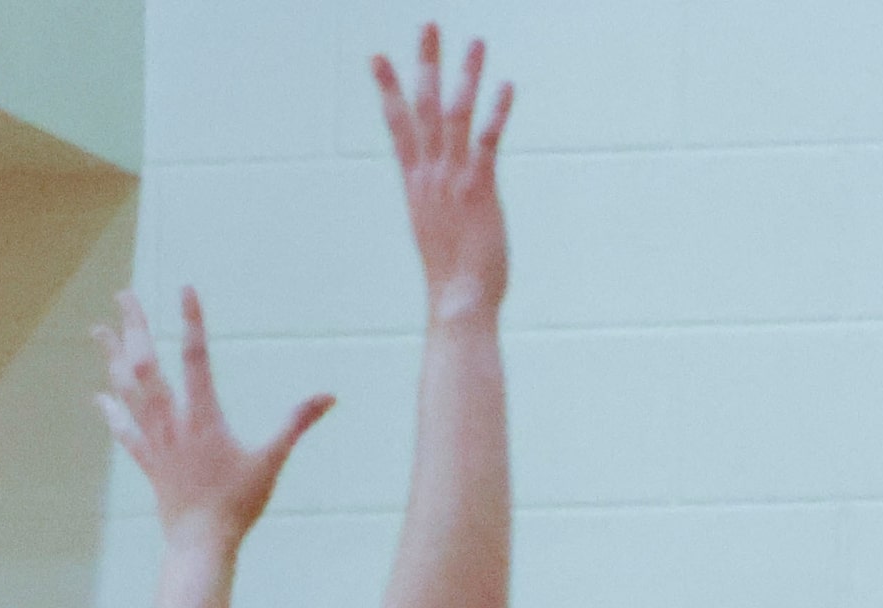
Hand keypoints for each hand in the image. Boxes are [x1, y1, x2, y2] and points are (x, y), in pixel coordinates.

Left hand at [95, 286, 332, 552]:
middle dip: (135, 326)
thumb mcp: (272, 460)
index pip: (196, 358)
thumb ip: (297, 423)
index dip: (192, 321)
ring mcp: (156, 441)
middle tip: (125, 294)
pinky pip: (124, 431)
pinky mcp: (148, 462)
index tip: (185, 288)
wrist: (201, 543)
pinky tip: (99, 395)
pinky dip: (111, 411)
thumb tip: (329, 396)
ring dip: (112, 357)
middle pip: (146, 364)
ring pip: (127, 390)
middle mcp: (173, 423)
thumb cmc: (239, 504)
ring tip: (98, 329)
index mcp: (203, 417)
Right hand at [373, 26, 512, 325]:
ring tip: (475, 41)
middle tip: (428, 26)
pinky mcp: (479, 190)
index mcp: (416, 186)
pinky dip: (496, 112)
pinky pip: (486, 142)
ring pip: (454, 116)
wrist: (457, 305)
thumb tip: (445, 208)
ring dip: (465, 76)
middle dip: (424, 65)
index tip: (376, 56)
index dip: (388, 90)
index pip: (398, 128)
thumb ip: (439, 211)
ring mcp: (452, 182)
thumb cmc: (451, 282)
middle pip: (422, 109)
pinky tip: (506, 85)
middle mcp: (430, 177)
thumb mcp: (437, 236)